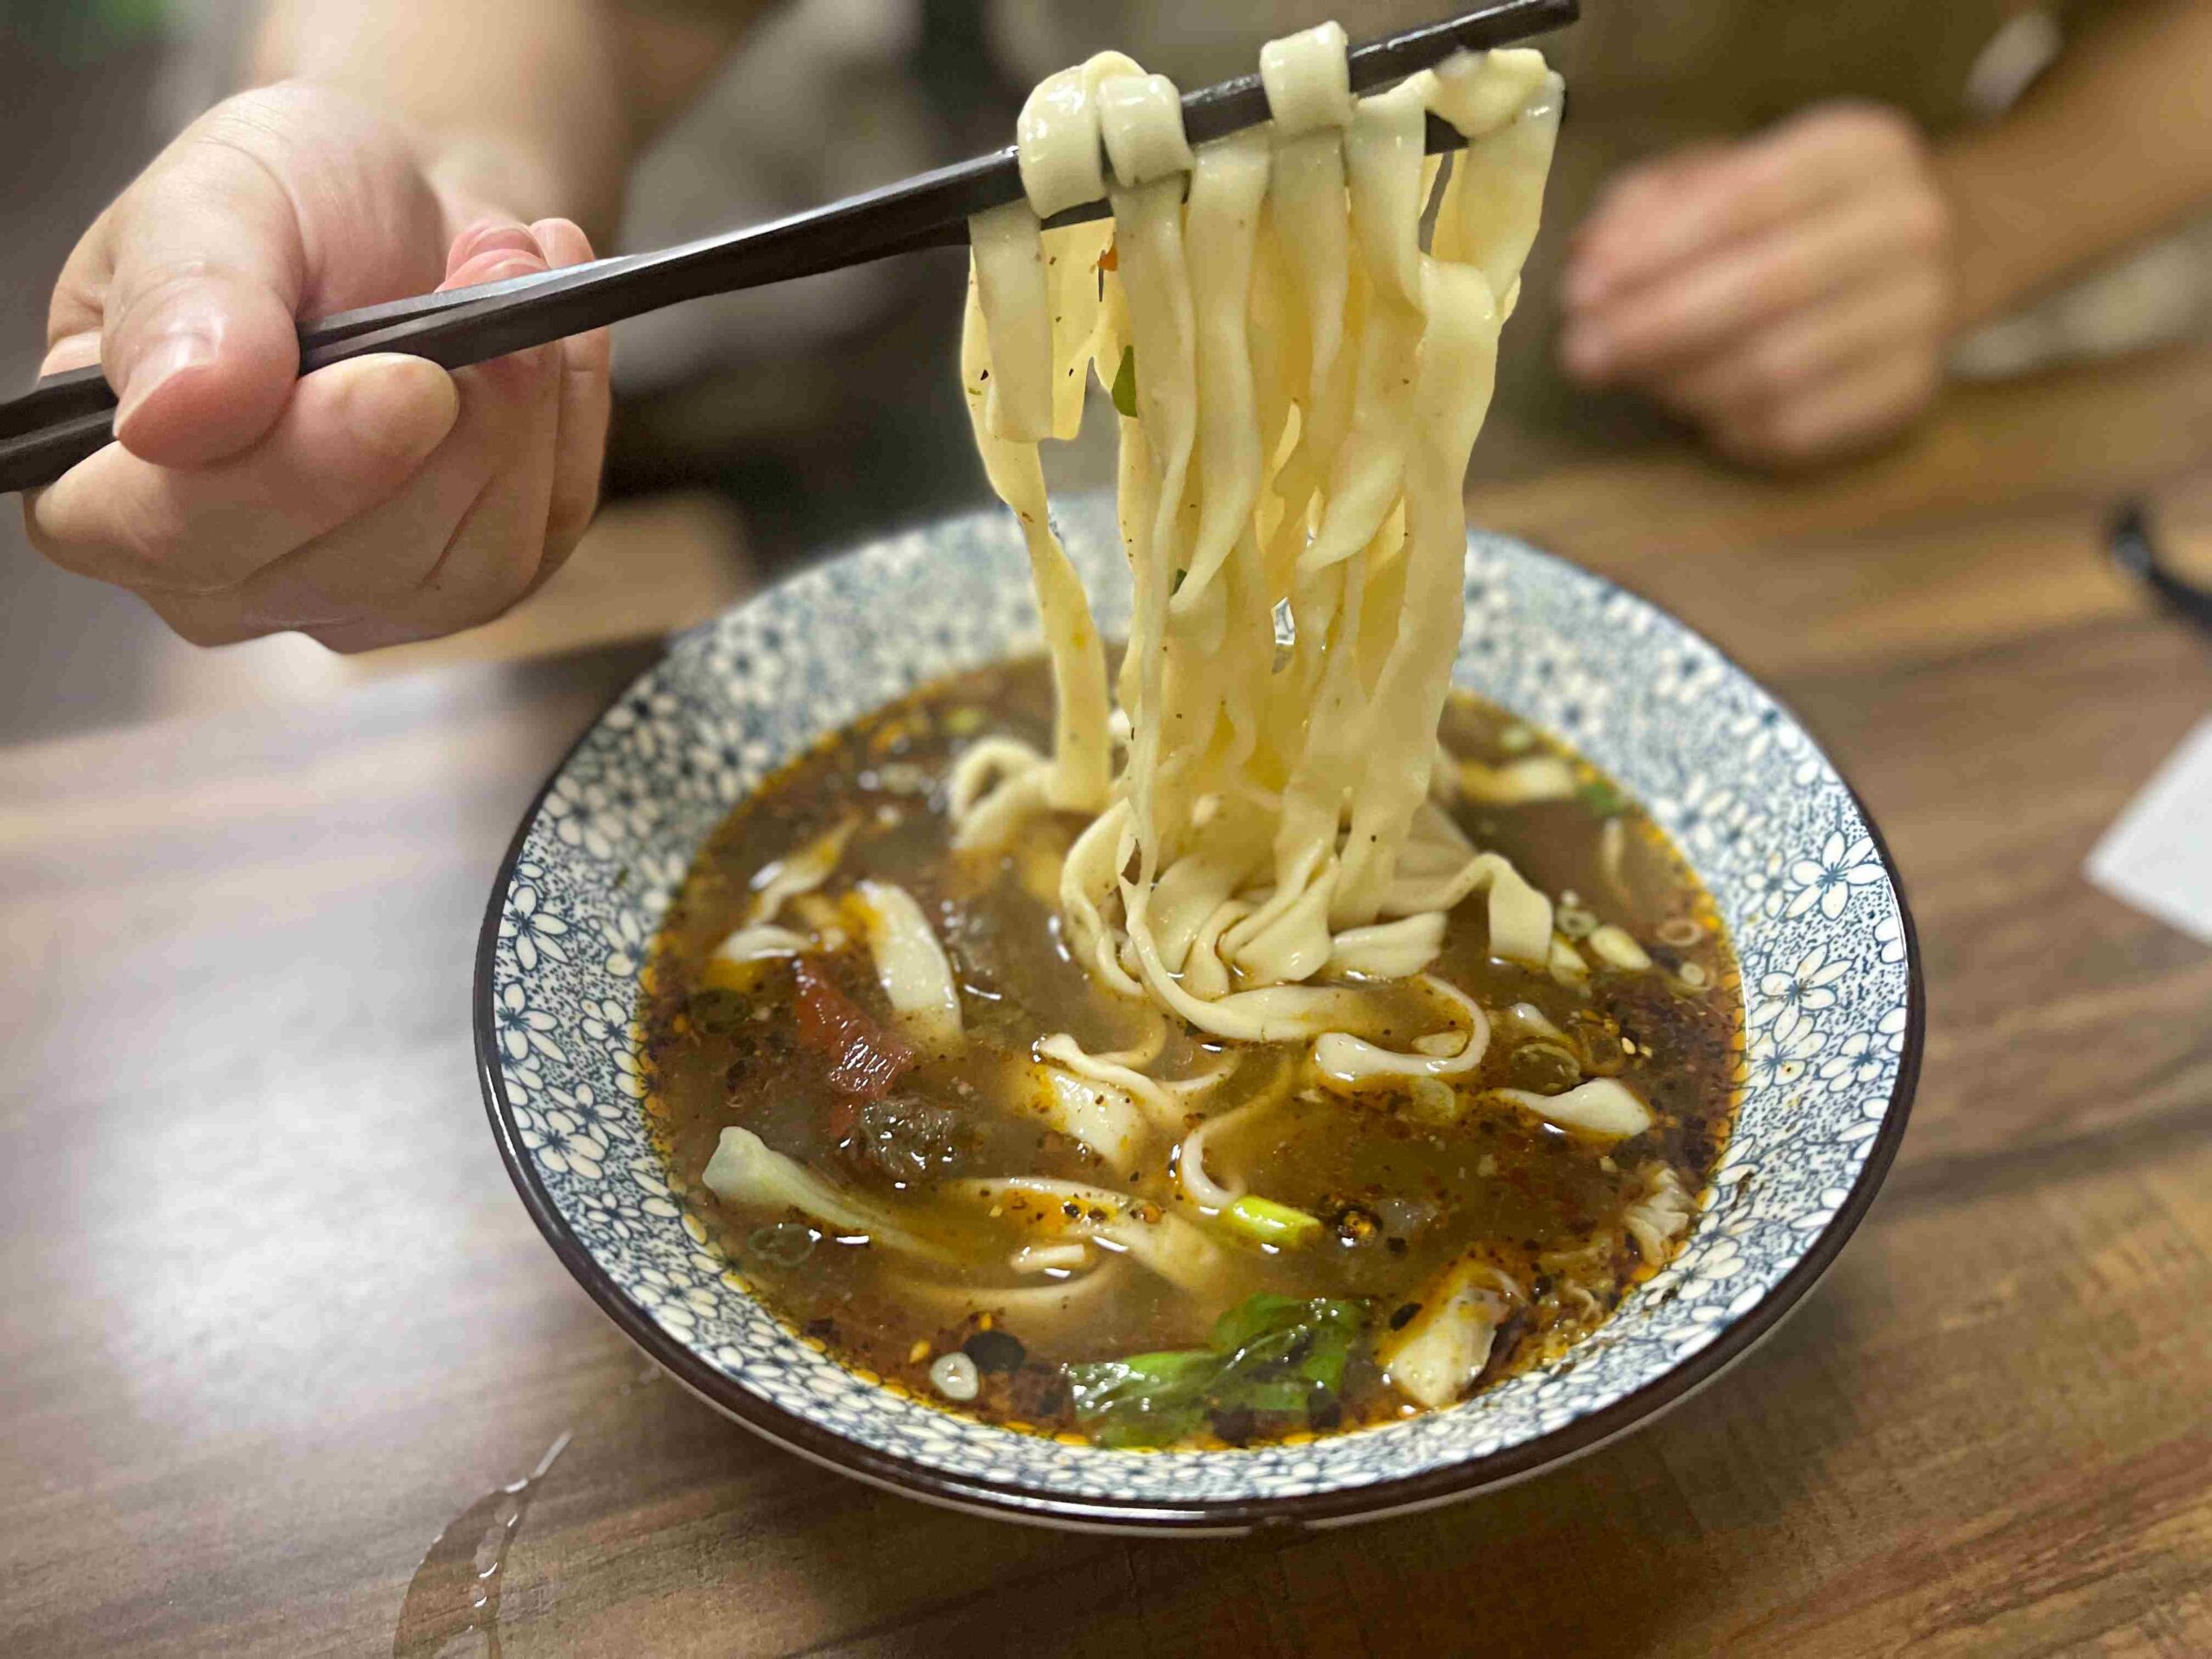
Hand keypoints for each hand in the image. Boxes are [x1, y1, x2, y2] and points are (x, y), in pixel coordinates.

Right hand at [23, 83, 611, 650]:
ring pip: (472, 563)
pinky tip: (556, 335)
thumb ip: (182, 304)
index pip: (178, 533)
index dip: (303, 466)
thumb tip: (175, 420)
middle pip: (355, 563)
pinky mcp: (468, 587)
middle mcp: (223, 576)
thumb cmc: (286, 203)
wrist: (402, 202)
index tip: (411, 375)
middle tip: (493, 260)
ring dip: (525, 405)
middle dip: (457, 409)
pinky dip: (571, 421)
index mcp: (103, 491)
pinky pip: (546, 536)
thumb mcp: (210, 203)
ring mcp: (355, 598)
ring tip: (511, 267)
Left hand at [1560, 103, 1952, 468]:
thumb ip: (1648, 205)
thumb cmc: (1787, 216)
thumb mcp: (1723, 176)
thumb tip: (1592, 260)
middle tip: (1581, 354)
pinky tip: (1691, 406)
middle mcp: (1907, 224)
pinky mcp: (1909, 391)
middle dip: (1652, 328)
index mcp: (1857, 150)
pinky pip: (1795, 427)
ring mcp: (1920, 311)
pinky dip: (1724, 424)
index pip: (1741, 201)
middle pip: (1762, 288)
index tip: (1581, 294)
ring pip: (1774, 368)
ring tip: (1630, 377)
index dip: (1650, 253)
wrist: (1921, 260)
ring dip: (1679, 382)